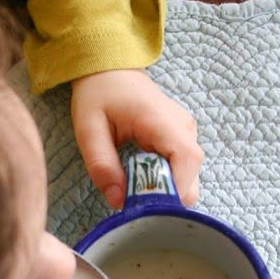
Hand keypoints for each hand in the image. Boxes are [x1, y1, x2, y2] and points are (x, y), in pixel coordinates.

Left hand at [70, 69, 202, 208]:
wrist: (111, 71)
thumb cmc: (99, 95)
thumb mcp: (89, 130)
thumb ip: (102, 166)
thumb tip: (118, 202)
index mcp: (163, 121)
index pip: (186, 162)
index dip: (172, 191)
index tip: (145, 207)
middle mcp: (184, 129)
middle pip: (191, 179)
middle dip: (166, 199)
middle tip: (133, 202)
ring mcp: (187, 135)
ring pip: (188, 180)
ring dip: (164, 193)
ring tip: (134, 189)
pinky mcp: (183, 142)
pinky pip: (182, 173)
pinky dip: (164, 184)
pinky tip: (142, 180)